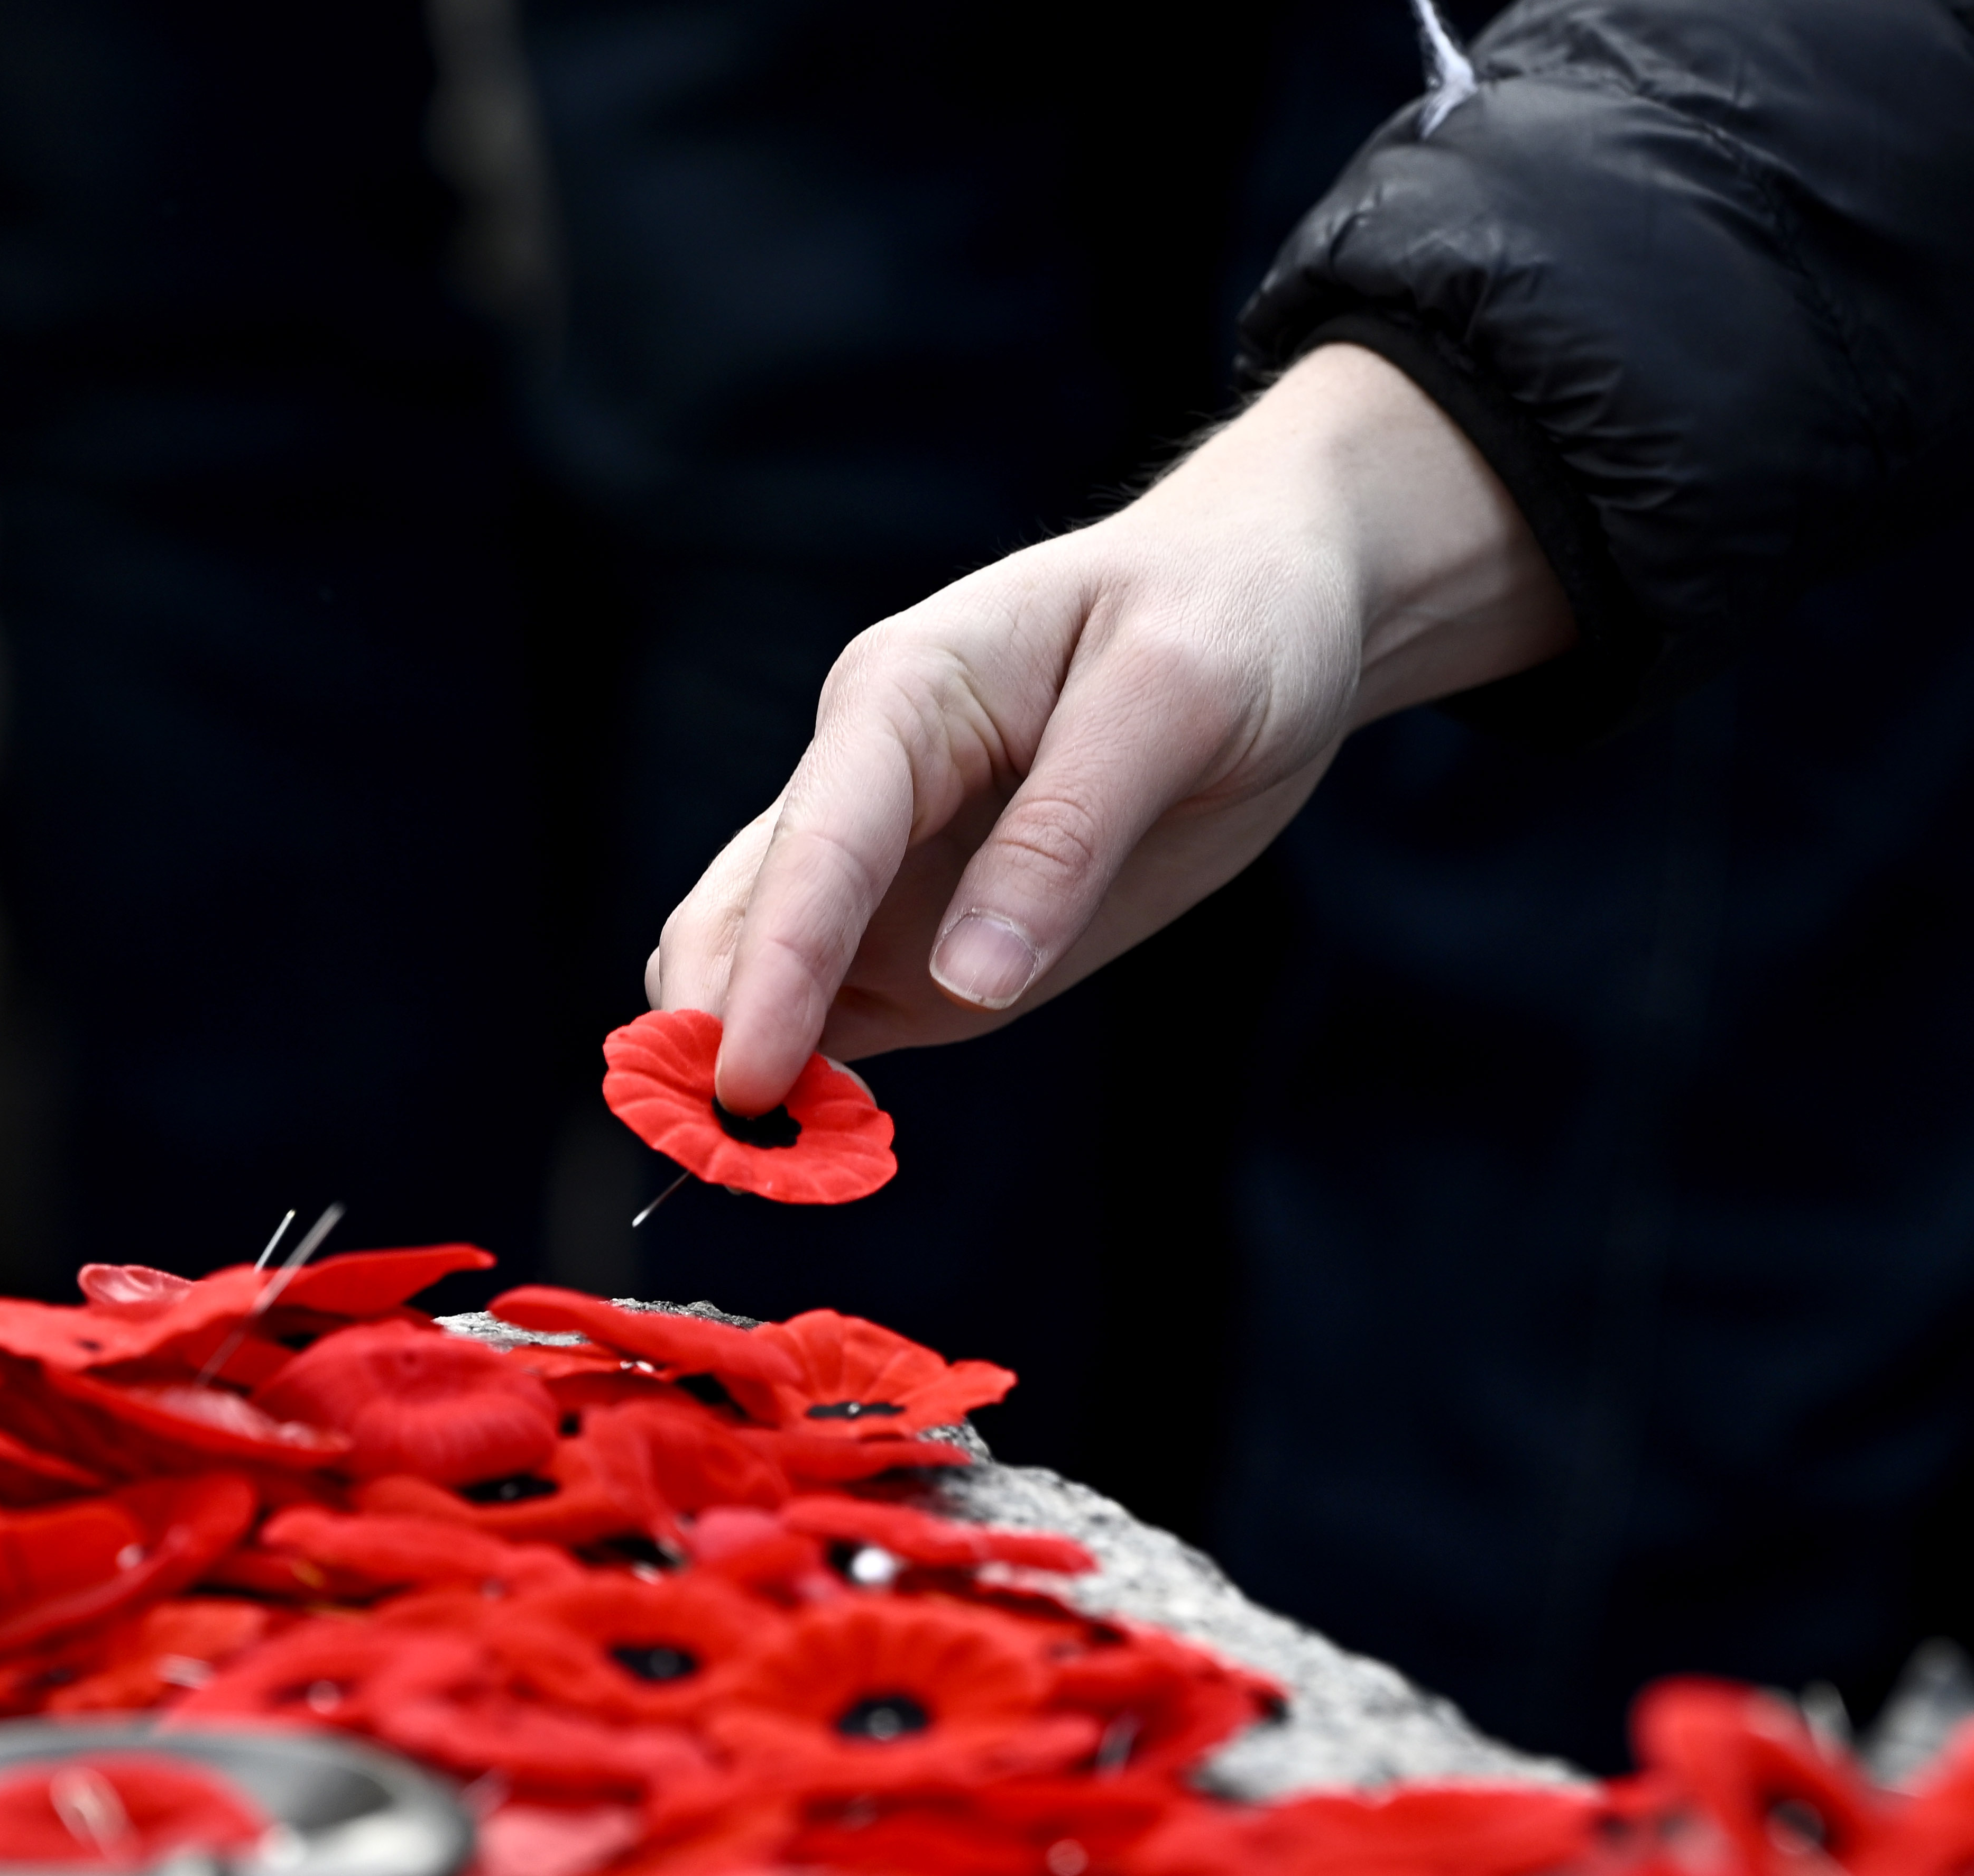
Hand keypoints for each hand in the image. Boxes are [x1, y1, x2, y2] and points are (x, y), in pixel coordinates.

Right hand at [647, 342, 1575, 1112]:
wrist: (1262, 606)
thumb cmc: (1221, 620)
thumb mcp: (1174, 699)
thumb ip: (1066, 838)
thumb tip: (971, 982)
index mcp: (906, 695)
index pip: (818, 842)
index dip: (774, 967)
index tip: (743, 1078)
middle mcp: (865, 779)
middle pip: (744, 910)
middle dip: (712, 1023)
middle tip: (720, 1152)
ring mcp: (887, 864)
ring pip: (759, 966)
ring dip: (743, 1062)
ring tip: (755, 1170)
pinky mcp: (924, 932)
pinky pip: (835, 1011)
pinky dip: (809, 1079)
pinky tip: (818, 1149)